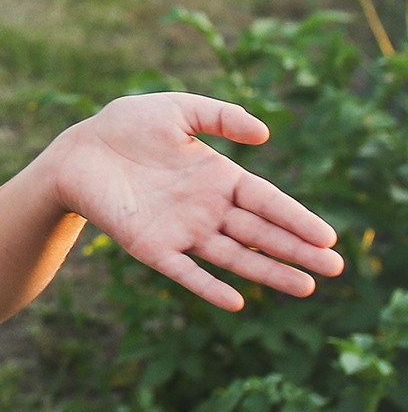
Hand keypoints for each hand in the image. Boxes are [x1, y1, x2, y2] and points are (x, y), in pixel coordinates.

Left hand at [39, 92, 344, 308]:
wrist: (77, 150)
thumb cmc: (126, 126)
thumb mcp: (176, 110)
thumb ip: (220, 116)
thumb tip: (264, 135)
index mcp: (218, 178)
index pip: (267, 201)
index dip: (296, 218)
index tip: (328, 237)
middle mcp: (206, 209)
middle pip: (260, 233)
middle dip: (296, 250)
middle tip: (334, 269)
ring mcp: (181, 230)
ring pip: (233, 256)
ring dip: (268, 271)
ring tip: (306, 287)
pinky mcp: (151, 247)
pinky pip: (184, 271)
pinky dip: (208, 286)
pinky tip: (236, 301)